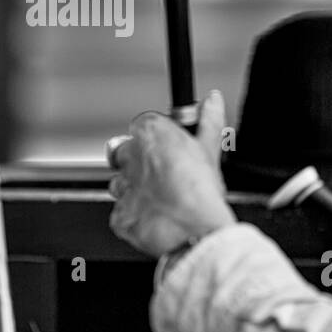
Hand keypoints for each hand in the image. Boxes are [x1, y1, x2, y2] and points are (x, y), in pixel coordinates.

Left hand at [107, 90, 235, 256]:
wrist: (194, 230)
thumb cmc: (201, 192)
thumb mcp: (210, 150)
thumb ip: (208, 121)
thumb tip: (212, 101)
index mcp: (150, 133)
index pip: (143, 125)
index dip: (156, 138)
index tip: (166, 148)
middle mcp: (129, 156)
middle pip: (125, 153)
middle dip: (141, 163)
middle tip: (164, 176)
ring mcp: (122, 186)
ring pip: (121, 184)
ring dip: (136, 190)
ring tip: (162, 199)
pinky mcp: (119, 215)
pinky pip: (122, 213)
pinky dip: (135, 215)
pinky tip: (155, 216)